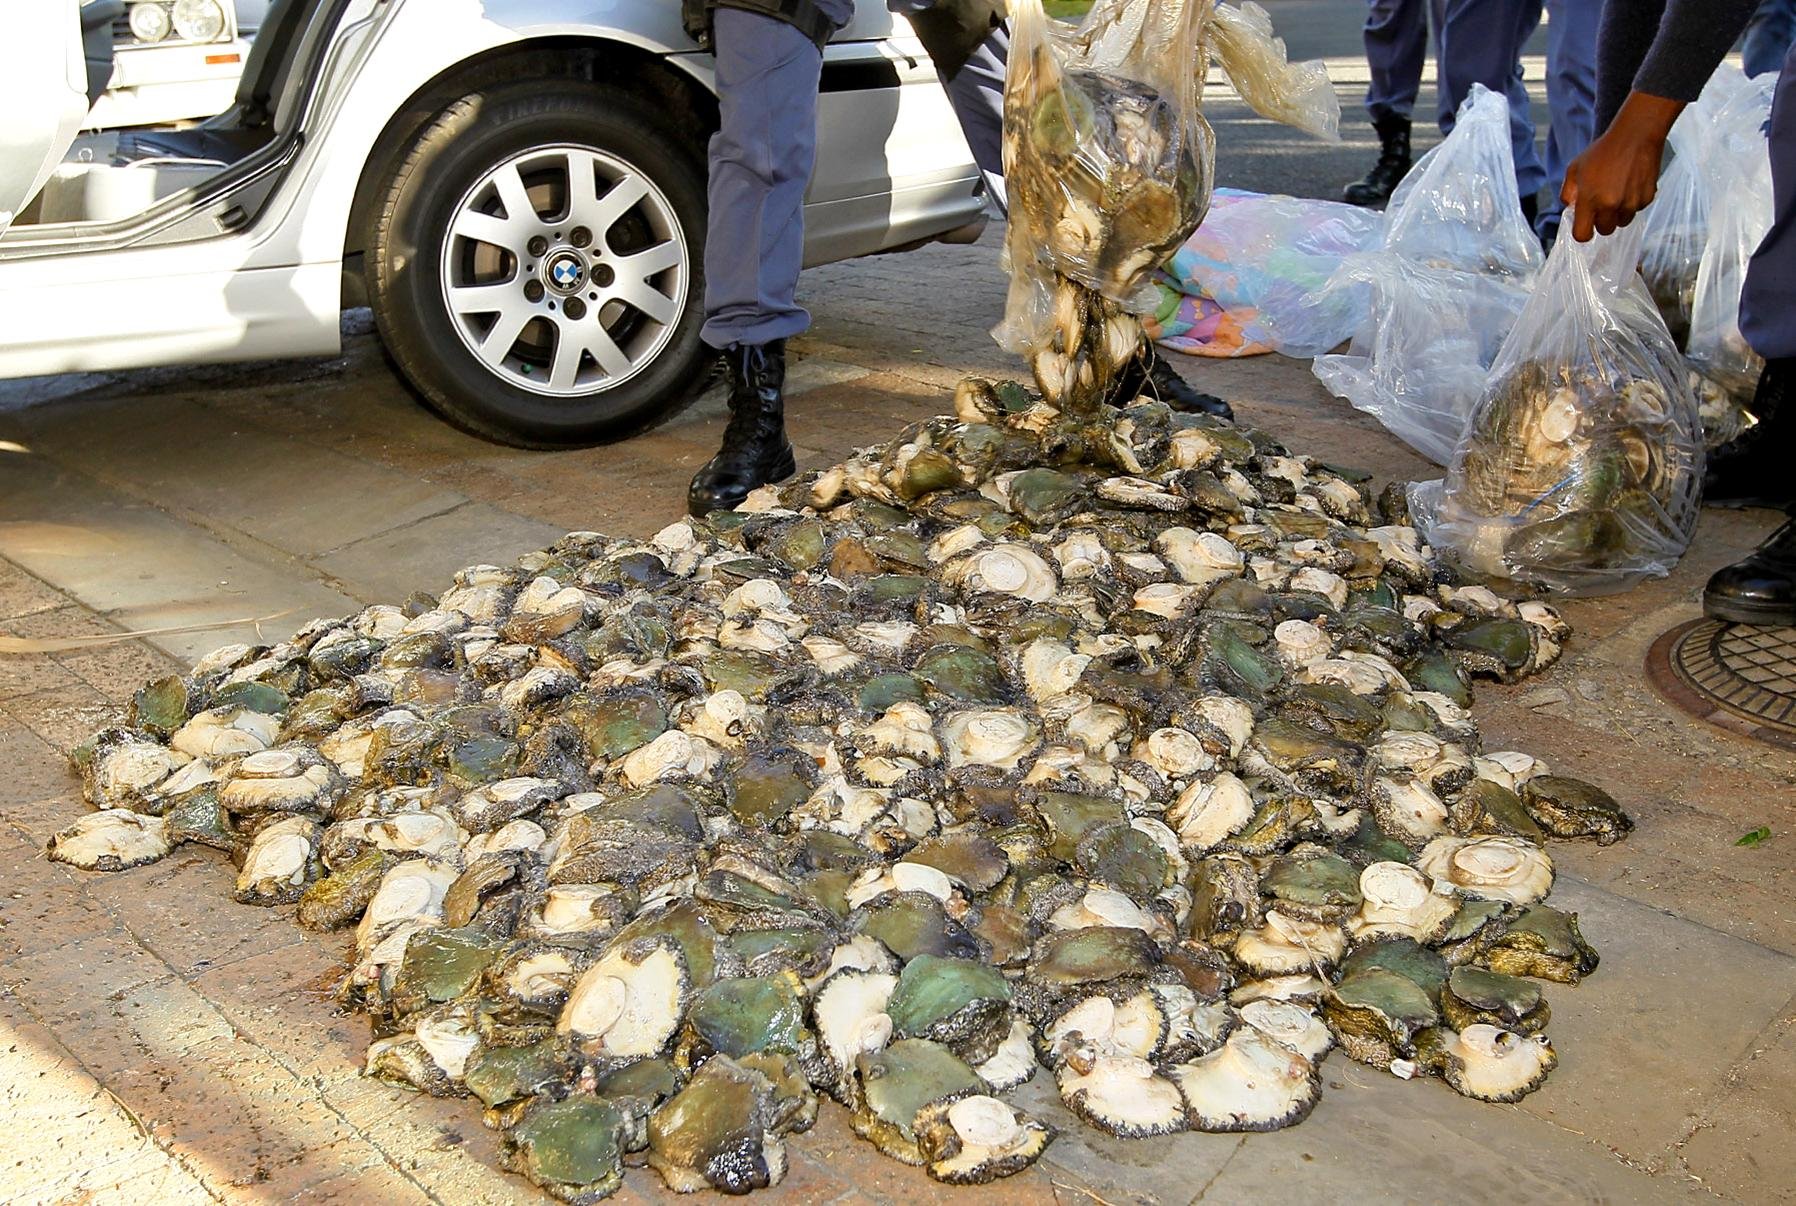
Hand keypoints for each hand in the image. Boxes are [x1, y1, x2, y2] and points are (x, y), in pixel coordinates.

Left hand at [1560, 93, 1684, 241]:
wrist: (1635, 136)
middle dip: (1602, 221)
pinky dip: (1633, 202)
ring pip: (1622, 222)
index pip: (1582, 235)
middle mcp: (1611, 206)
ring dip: (1618, 213)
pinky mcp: (1647, 198)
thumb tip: (1570, 208)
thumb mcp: (1574, 169)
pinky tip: (1630, 185)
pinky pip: (1637, 210)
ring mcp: (1631, 203)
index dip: (1583, 232)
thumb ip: (1568, 193)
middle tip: (1602, 204)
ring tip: (1617, 192)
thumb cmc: (1602, 151)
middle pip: (1604, 231)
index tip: (1584, 224)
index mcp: (1590, 200)